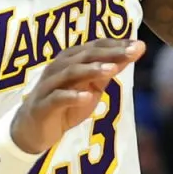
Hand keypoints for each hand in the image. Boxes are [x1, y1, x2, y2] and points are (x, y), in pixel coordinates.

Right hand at [10, 39, 145, 153]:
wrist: (34, 129)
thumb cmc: (66, 104)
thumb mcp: (92, 87)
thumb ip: (109, 70)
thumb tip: (135, 51)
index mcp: (71, 59)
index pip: (95, 46)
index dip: (116, 44)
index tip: (138, 45)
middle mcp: (59, 67)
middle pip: (85, 55)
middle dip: (109, 53)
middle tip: (131, 52)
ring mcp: (49, 85)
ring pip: (71, 72)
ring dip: (91, 69)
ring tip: (112, 70)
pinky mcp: (43, 105)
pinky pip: (58, 98)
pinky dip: (72, 96)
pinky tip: (87, 97)